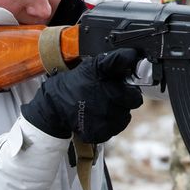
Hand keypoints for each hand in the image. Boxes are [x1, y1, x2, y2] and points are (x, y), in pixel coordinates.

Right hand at [21, 48, 143, 142]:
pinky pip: (113, 128)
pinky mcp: (100, 135)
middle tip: (110, 93)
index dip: (130, 89)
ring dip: (117, 110)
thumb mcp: (94, 65)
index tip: (124, 86)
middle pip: (130, 106)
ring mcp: (105, 125)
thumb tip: (131, 54)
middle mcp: (111, 110)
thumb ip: (115, 60)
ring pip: (123, 117)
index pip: (135, 96)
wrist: (54, 106)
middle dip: (124, 98)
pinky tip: (98, 114)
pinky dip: (108, 122)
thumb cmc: (74, 84)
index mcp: (113, 93)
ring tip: (102, 103)